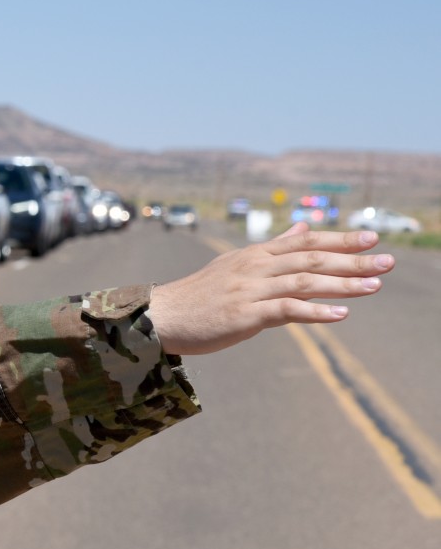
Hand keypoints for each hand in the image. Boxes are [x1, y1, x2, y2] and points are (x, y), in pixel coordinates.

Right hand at [146, 223, 394, 355]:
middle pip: (310, 260)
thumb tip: (303, 230)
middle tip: (386, 261)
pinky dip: (315, 311)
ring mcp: (249, 290)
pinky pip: (286, 310)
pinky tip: (340, 314)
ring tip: (373, 286)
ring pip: (303, 282)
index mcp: (253, 255)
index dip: (338, 240)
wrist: (161, 317)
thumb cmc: (199, 296)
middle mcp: (254, 268)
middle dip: (351, 260)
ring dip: (341, 284)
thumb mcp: (235, 265)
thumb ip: (273, 249)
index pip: (304, 243)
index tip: (370, 238)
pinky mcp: (244, 315)